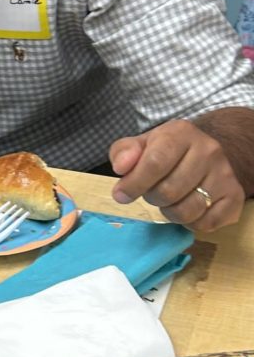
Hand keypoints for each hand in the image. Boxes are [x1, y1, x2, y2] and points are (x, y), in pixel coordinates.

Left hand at [110, 119, 244, 229]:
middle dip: (151, 197)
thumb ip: (124, 152)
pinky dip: (190, 223)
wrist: (203, 152)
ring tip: (167, 200)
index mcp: (180, 133)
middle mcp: (208, 151)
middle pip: (169, 191)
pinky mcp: (235, 197)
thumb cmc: (165, 150)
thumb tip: (120, 167)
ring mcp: (225, 174)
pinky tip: (186, 207)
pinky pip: (206, 224)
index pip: (155, 162)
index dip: (134, 183)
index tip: (121, 195)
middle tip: (150, 192)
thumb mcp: (141, 144)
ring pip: (187, 211)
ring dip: (169, 212)